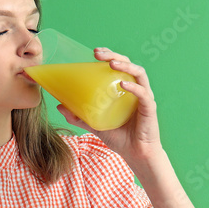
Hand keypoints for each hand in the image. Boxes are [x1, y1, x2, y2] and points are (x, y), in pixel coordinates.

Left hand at [57, 46, 161, 167]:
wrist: (136, 155)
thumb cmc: (119, 137)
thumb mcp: (95, 124)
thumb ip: (79, 115)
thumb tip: (59, 106)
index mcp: (125, 89)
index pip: (119, 65)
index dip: (109, 55)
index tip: (94, 52)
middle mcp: (137, 89)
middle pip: (129, 64)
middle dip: (114, 55)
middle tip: (98, 54)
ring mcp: (144, 98)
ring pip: (139, 73)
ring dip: (126, 65)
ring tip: (112, 63)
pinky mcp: (150, 109)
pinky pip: (143, 94)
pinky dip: (134, 87)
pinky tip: (123, 84)